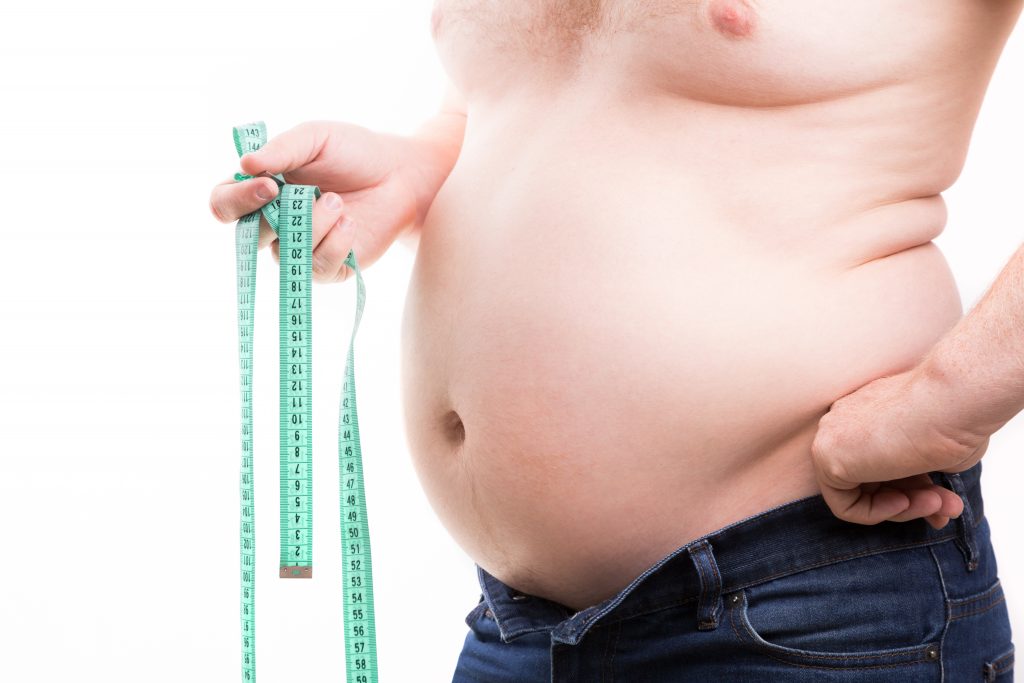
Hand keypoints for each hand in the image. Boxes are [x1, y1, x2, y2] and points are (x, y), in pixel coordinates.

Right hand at [209, 120, 424, 281]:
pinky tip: (350, 224)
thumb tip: (245, 163)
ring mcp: (300, 248)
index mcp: (261, 189)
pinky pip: (316, 268)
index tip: (268, 186)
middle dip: (277, 218)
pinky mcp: (329, 267)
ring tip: (339, 202)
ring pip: (284, 254)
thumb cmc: (355, 152)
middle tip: (309, 195)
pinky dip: (334, 245)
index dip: (236, 200)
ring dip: (313, 227)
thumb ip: (282, 149)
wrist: (401, 174)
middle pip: (249, 235)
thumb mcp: (316, 138)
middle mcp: (274, 222)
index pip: (224, 204)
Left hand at [810, 364, 989, 528]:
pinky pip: (844, 504)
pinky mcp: (825, 456)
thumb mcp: (938, 450)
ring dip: (904, 508)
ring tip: (940, 504)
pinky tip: (904, 501)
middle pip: (870, 478)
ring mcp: (831, 436)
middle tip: (951, 507)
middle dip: (914, 501)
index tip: (945, 497)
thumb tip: (928, 498)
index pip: (882, 461)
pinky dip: (877, 512)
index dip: (915, 487)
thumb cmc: (957, 416)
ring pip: (858, 493)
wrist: (954, 399)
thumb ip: (921, 470)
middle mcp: (844, 421)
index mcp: (868, 413)